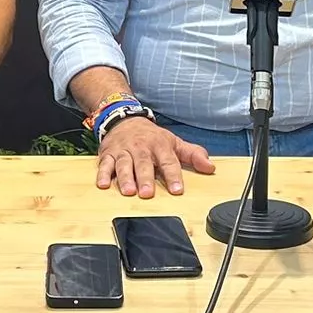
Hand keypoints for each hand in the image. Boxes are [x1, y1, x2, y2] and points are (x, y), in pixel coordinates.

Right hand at [96, 116, 214, 197]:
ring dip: (125, 178)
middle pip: (143, 164)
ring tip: (128, 191)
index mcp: (159, 146)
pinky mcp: (108, 154)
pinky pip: (104, 164)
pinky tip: (103, 184)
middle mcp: (141, 148)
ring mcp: (124, 151)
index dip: (173, 176)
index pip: (168, 162)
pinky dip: (103, 174)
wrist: (125, 119)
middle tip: (147, 193)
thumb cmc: (151, 136)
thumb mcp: (174, 142)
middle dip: (145, 178)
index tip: (177, 190)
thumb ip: (193, 155)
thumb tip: (210, 167)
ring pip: (124, 164)